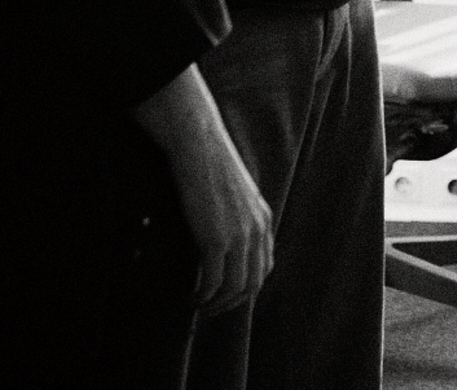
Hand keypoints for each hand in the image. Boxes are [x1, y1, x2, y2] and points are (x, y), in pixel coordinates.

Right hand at [171, 126, 273, 314]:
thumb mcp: (236, 192)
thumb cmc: (210, 164)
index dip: (247, 287)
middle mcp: (257, 229)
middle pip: (254, 282)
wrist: (199, 145)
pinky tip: (192, 297)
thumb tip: (227, 236)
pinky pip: (214, 280)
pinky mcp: (216, 238)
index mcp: (264, 218)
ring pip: (236, 287)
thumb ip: (239, 215)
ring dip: (218, 305)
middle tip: (212, 310)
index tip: (228, 295)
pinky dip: (204, 296)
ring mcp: (239, 235)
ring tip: (200, 307)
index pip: (265, 265)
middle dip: (233, 303)